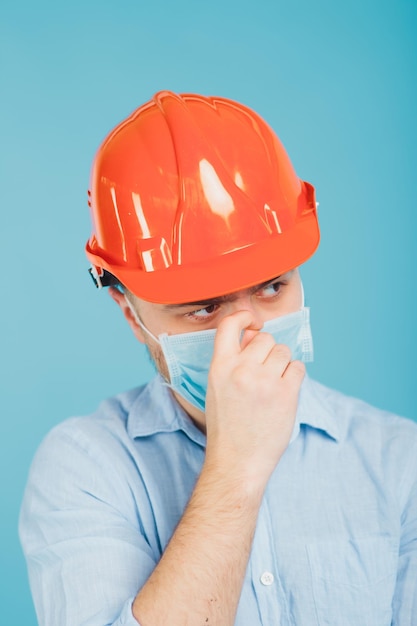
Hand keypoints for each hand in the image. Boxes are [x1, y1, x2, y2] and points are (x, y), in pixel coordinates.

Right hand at [204, 310, 304, 488]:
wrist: (237, 461)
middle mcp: (241, 369)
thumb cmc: (227, 426)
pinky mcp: (286, 393)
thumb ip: (234, 360)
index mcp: (220, 367)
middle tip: (264, 371)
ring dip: (282, 364)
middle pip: (266, 339)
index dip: (243, 318)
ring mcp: (265, 381)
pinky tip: (285, 390)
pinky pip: (298, 367)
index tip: (253, 323)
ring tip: (273, 384)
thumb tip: (256, 336)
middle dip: (268, 351)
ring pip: (284, 351)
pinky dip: (294, 376)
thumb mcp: (218, 388)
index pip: (230, 326)